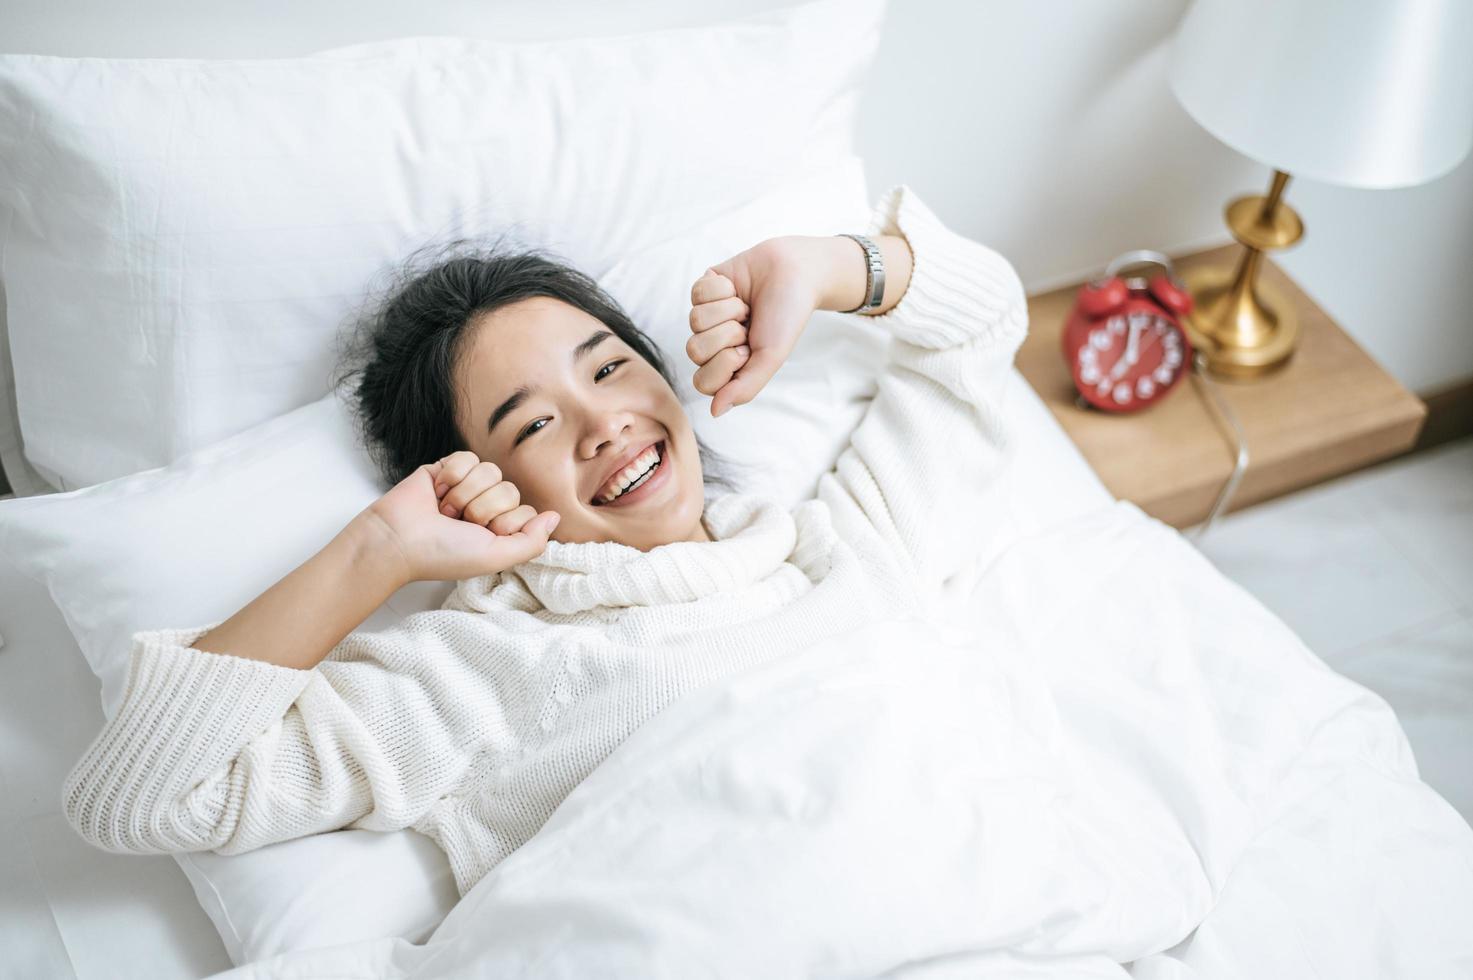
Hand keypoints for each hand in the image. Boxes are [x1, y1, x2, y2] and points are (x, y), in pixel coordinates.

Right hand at [362, 451, 560, 582]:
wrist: (397, 538)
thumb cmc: (442, 554)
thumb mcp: (495, 557)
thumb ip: (532, 542)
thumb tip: (555, 517)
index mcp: (499, 529)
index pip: (526, 511)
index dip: (505, 522)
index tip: (481, 535)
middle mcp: (486, 507)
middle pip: (509, 490)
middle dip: (482, 508)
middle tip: (457, 523)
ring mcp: (467, 486)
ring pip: (491, 471)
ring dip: (464, 494)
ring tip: (444, 510)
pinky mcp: (448, 467)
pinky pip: (469, 457)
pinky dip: (452, 475)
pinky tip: (437, 491)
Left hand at [688, 236, 830, 416]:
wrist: (795, 272)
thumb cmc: (786, 317)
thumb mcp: (771, 358)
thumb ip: (744, 388)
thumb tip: (715, 412)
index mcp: (728, 365)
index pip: (703, 382)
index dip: (725, 365)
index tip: (748, 351)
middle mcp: (714, 343)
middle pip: (695, 351)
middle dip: (728, 335)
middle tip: (749, 326)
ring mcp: (706, 315)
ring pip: (695, 321)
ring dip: (729, 310)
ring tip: (747, 306)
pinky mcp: (703, 288)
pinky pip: (698, 294)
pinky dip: (724, 289)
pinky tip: (738, 289)